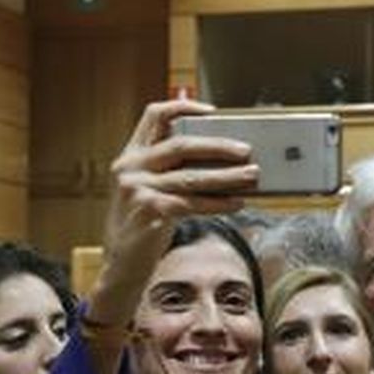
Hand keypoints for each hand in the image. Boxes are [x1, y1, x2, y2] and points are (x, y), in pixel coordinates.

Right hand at [93, 99, 258, 320]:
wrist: (120, 266)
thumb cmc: (141, 228)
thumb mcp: (146, 191)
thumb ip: (169, 172)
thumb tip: (220, 160)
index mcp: (130, 156)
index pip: (153, 116)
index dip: (183, 107)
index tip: (212, 111)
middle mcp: (131, 168)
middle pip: (181, 145)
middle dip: (218, 146)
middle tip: (246, 150)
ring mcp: (138, 190)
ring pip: (192, 176)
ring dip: (227, 176)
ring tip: (252, 176)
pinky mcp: (150, 212)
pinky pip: (193, 203)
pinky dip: (218, 203)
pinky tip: (237, 203)